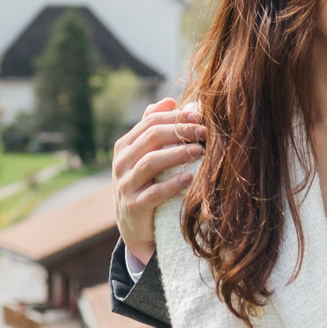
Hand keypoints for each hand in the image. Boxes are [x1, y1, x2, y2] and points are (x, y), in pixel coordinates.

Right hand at [112, 98, 204, 264]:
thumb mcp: (144, 156)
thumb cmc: (145, 184)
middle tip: (205, 132)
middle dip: (181, 131)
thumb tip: (169, 101)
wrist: (133, 226)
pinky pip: (154, 193)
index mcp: (124, 146)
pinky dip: (173, 184)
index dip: (177, 117)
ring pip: (152, 162)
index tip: (200, 116)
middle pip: (152, 137)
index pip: (151, 121)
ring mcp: (125, 185)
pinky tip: (190, 178)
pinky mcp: (133, 206)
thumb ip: (153, 128)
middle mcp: (121, 162)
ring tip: (200, 151)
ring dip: (179, 154)